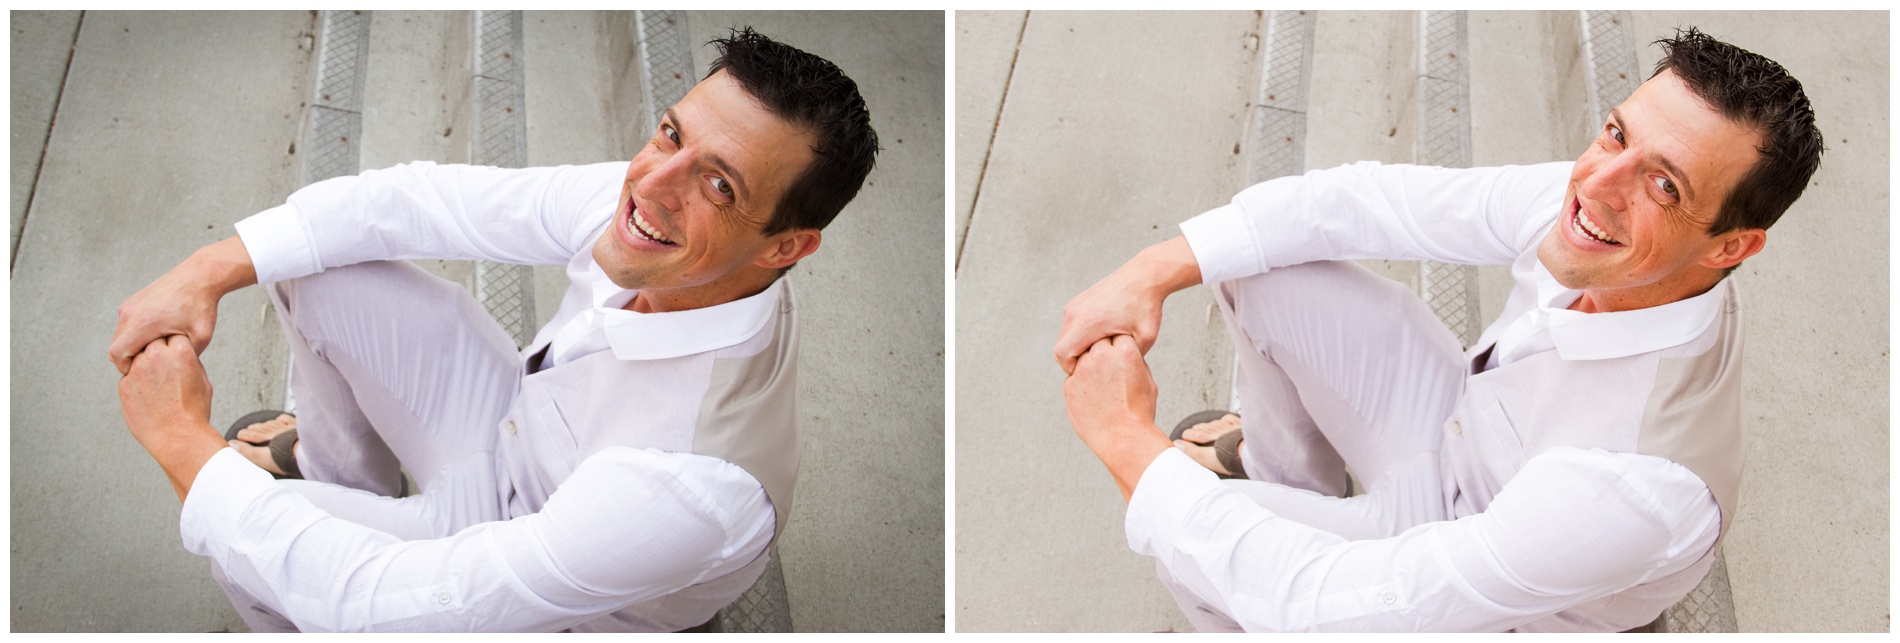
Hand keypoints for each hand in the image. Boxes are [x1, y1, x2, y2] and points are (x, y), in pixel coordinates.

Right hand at [108, 236, 256, 373]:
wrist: (200, 276)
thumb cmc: (202, 307)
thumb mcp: (199, 339)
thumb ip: (181, 358)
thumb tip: (170, 374)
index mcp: (142, 323)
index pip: (117, 355)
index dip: (128, 369)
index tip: (147, 372)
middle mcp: (129, 313)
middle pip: (115, 347)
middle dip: (131, 359)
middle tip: (154, 365)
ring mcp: (129, 305)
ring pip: (120, 336)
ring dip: (134, 346)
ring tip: (159, 349)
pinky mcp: (132, 301)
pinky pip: (126, 324)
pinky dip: (136, 334)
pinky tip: (158, 335)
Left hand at [119, 335, 223, 501]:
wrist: (177, 437)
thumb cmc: (194, 411)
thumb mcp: (202, 380)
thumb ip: (189, 361)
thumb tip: (178, 354)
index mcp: (180, 352)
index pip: (174, 333)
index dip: (175, 342)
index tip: (176, 349)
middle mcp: (156, 356)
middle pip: (152, 340)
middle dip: (158, 348)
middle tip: (165, 364)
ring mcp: (137, 370)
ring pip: (138, 357)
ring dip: (145, 364)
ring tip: (157, 383)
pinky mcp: (124, 385)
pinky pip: (129, 376)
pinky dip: (137, 382)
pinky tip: (149, 397)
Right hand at [1053, 236, 1201, 374]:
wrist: (1145, 276)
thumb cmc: (1146, 308)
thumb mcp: (1143, 340)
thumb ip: (1125, 360)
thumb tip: (1113, 376)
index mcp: (1087, 323)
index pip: (1062, 356)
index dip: (1074, 370)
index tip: (1094, 372)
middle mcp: (1075, 312)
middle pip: (1061, 348)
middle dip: (1076, 360)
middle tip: (1100, 365)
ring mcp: (1074, 305)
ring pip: (1065, 337)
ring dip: (1079, 347)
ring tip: (1103, 349)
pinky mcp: (1077, 301)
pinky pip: (1071, 326)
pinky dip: (1081, 335)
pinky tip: (1103, 336)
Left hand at [1062, 334, 1169, 501]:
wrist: (1124, 439)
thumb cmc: (1139, 412)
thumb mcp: (1147, 380)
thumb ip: (1134, 361)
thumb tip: (1124, 352)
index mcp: (1125, 352)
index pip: (1118, 332)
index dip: (1119, 342)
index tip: (1119, 351)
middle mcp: (1102, 356)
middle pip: (1096, 339)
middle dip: (1101, 348)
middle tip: (1108, 365)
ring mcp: (1083, 370)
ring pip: (1082, 357)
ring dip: (1089, 365)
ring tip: (1101, 384)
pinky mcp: (1069, 385)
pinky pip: (1073, 376)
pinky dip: (1081, 383)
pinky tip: (1093, 398)